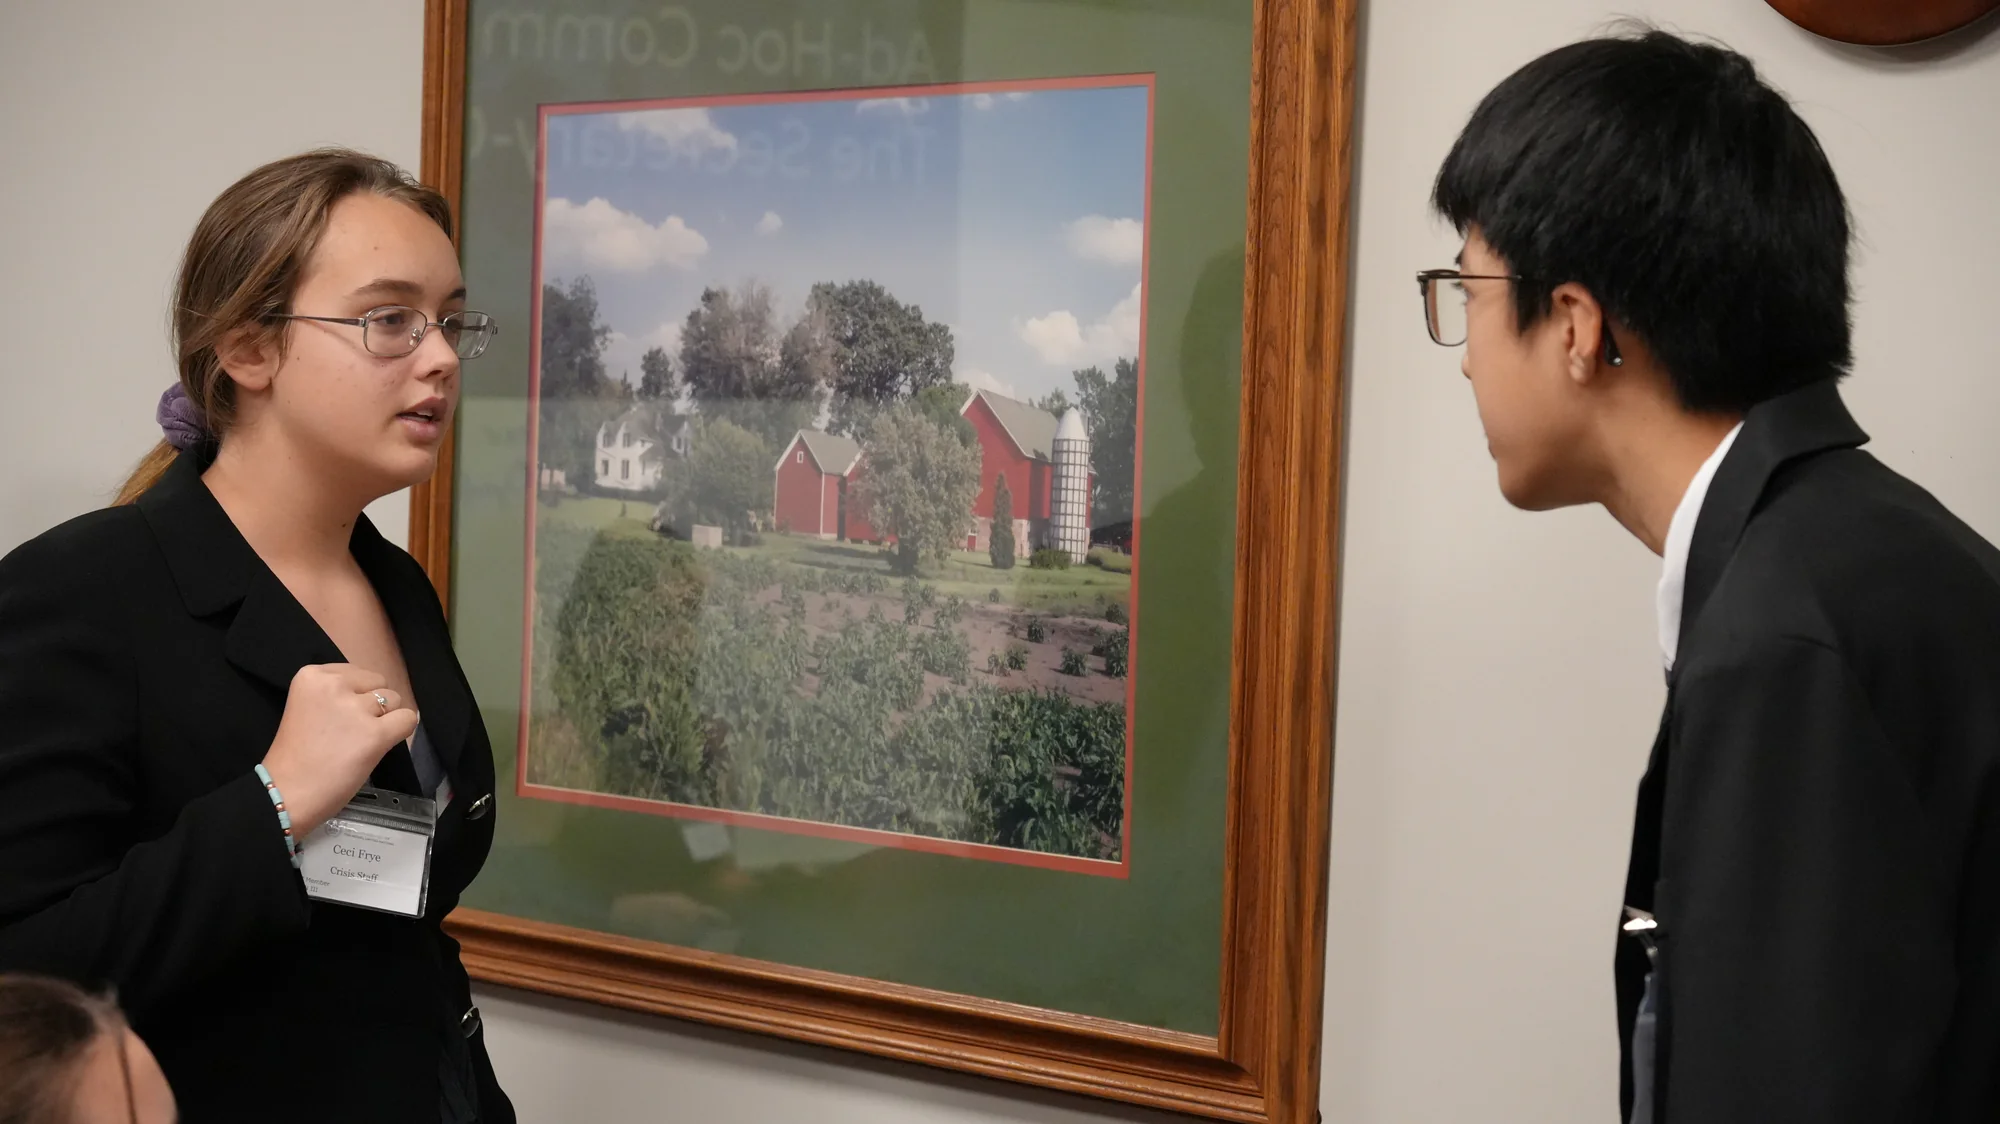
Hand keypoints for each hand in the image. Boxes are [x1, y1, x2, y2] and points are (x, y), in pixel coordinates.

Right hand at [259, 664, 417, 836]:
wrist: (285, 793)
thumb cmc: (295, 757)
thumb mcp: (307, 707)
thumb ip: (335, 695)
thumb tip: (373, 693)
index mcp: (312, 675)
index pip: (356, 673)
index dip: (356, 695)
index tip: (340, 718)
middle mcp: (334, 685)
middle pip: (378, 683)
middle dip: (372, 704)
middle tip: (351, 732)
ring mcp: (355, 709)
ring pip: (393, 700)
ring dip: (385, 719)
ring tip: (359, 742)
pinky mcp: (374, 733)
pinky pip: (408, 719)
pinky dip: (402, 731)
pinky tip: (382, 745)